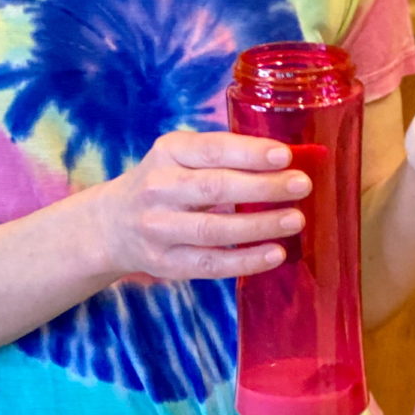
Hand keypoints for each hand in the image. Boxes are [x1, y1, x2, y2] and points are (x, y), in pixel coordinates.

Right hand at [92, 129, 310, 281]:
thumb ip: (226, 156)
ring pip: (213, 230)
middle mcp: (159, 188)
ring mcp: (158, 228)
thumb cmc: (168, 182)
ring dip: (259, 226)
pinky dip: (246, 261)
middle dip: (262, 187)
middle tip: (302, 185)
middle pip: (214, 189)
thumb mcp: (183, 157)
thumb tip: (287, 162)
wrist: (112, 224)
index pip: (211, 150)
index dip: (249, 153)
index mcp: (168, 152)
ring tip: (296, 220)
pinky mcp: (164, 263)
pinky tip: (275, 253)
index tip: (285, 155)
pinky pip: (210, 264)